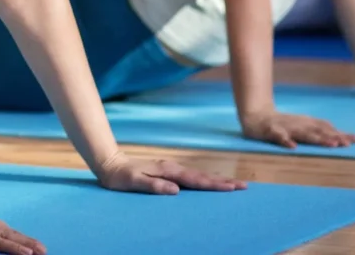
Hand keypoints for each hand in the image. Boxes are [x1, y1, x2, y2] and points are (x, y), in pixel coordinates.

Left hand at [94, 149, 246, 194]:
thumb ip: (154, 185)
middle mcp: (172, 168)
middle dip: (223, 181)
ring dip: (217, 180)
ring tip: (234, 185)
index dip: (215, 185)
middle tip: (244, 186)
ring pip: (199, 175)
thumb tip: (176, 190)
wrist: (110, 164)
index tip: (232, 188)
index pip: (196, 180)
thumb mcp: (134, 182)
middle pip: (202, 176)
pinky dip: (204, 179)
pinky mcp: (168, 171)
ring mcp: (171, 169)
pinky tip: (209, 183)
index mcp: (168, 171)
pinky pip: (191, 176)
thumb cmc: (121, 177)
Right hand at [240, 110, 354, 148]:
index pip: (328, 128)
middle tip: (347, 144)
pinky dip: (286, 141)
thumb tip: (343, 138)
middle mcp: (300, 124)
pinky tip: (293, 147)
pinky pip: (279, 136)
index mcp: (307, 123)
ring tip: (330, 144)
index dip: (342, 133)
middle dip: (333, 137)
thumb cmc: (283, 124)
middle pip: (319, 130)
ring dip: (317, 138)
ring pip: (303, 133)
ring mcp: (286, 127)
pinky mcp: (271, 130)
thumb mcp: (303, 126)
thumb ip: (320, 132)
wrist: (255, 115)